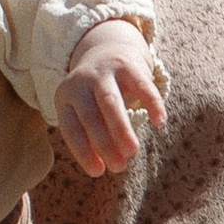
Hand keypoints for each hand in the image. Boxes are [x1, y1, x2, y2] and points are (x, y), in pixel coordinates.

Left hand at [54, 22, 165, 177]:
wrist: (107, 51)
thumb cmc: (96, 97)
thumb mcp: (86, 113)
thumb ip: (93, 138)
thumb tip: (106, 165)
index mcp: (65, 97)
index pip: (71, 127)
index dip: (83, 151)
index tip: (98, 172)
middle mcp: (80, 83)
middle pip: (90, 116)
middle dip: (104, 144)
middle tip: (119, 167)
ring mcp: (104, 72)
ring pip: (110, 102)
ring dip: (121, 129)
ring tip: (133, 153)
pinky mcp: (127, 65)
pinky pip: (140, 86)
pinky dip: (151, 104)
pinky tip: (158, 123)